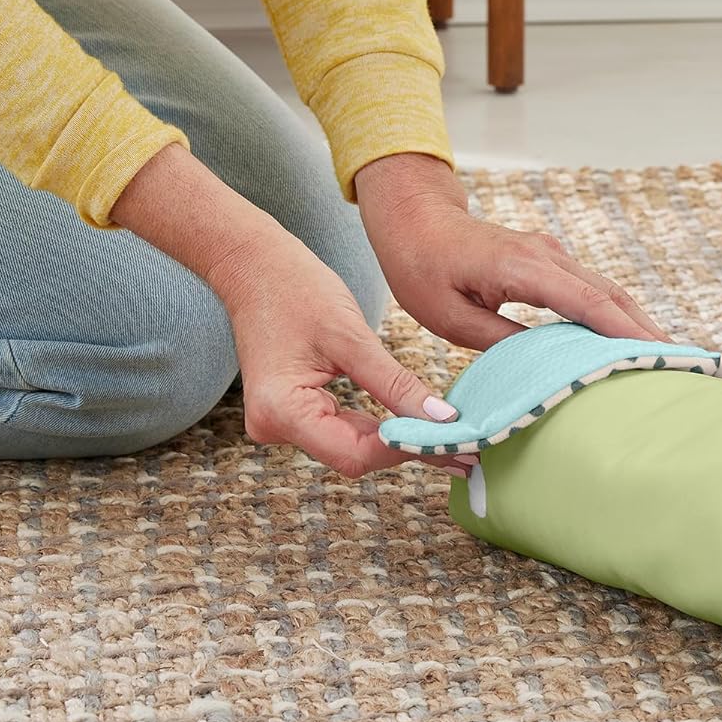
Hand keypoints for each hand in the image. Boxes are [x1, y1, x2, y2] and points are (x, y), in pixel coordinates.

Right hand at [209, 228, 478, 478]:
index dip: (408, 450)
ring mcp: (284, 423)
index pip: (356, 452)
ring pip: (354, 448)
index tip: (455, 444)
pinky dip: (383, 430)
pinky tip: (420, 429)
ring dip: (401, 443)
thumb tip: (442, 420)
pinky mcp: (297, 414)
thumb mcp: (351, 337)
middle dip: (411, 450)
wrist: (253, 266)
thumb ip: (395, 383)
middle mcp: (276, 426)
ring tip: (454, 443)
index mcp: (281, 410)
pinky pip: (346, 431)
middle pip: (355, 455)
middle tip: (468, 451)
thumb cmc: (294, 288)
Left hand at [356, 153, 668, 348]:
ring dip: (636, 322)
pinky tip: (627, 338)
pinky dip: (615, 313)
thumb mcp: (450, 318)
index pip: (588, 303)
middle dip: (647, 330)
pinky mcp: (548, 261)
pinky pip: (590, 289)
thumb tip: (544, 367)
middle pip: (610, 295)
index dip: (626, 331)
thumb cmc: (422, 266)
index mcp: (523, 267)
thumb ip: (501, 341)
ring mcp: (550, 254)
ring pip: (606, 290)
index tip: (658, 354)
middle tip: (681, 362)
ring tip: (664, 355)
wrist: (413, 218)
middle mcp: (546, 255)